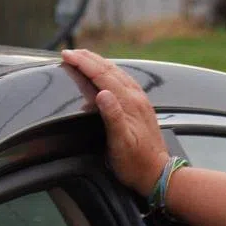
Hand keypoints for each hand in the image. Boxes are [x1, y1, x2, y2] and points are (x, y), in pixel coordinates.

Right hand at [61, 47, 171, 198]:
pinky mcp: (142, 106)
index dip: (83, 63)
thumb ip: (113, 116)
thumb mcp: (121, 143)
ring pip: (118, 73)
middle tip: (70, 52)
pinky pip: (124, 81)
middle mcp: (136, 97)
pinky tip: (107, 74)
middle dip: (89, 58)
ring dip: (99, 62)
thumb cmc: (136, 163)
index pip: (102, 75)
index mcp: (129, 103)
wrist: (158, 173)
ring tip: (85, 57)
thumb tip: (102, 94)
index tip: (67, 55)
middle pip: (110, 69)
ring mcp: (140, 101)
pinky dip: (110, 72)